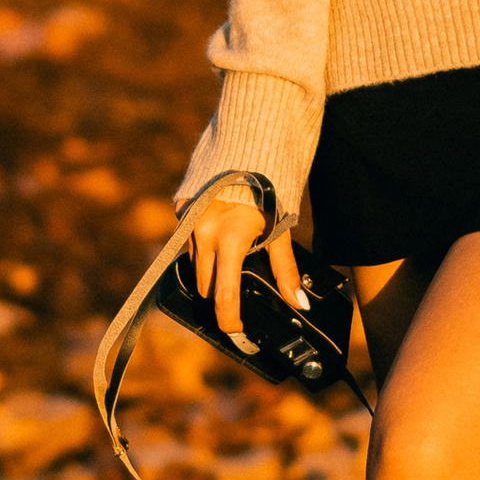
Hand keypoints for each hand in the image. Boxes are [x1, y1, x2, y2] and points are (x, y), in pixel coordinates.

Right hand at [181, 176, 305, 352]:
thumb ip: (286, 271)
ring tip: (229, 260)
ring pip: (193, 264)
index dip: (229, 321)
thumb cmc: (269, 192)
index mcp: (231, 240)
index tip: (237, 331)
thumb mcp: (279, 232)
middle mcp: (203, 233)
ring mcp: (187, 222)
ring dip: (209, 270)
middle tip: (237, 294)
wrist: (246, 148)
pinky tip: (216, 237)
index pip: (224, 296)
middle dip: (219, 294)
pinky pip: (186, 241)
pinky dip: (200, 246)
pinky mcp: (180, 210)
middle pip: (205, 285)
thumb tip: (299, 304)